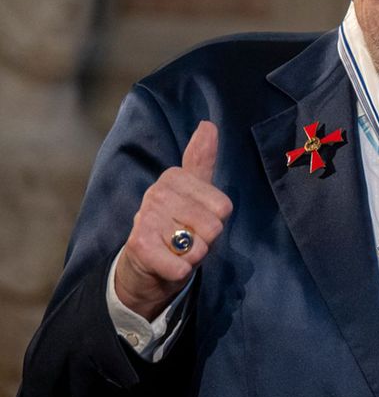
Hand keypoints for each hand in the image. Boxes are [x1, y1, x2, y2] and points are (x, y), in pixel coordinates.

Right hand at [114, 121, 232, 320]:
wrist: (144, 264)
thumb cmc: (176, 225)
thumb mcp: (194, 191)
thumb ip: (201, 160)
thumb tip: (208, 124)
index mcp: (174, 177)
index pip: (223, 207)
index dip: (216, 221)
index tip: (196, 219)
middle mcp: (157, 192)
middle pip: (213, 227)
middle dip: (205, 241)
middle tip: (185, 239)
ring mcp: (144, 217)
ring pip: (198, 248)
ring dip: (191, 257)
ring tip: (174, 250)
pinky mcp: (138, 246)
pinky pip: (181, 267)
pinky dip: (179, 272)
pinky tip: (165, 264)